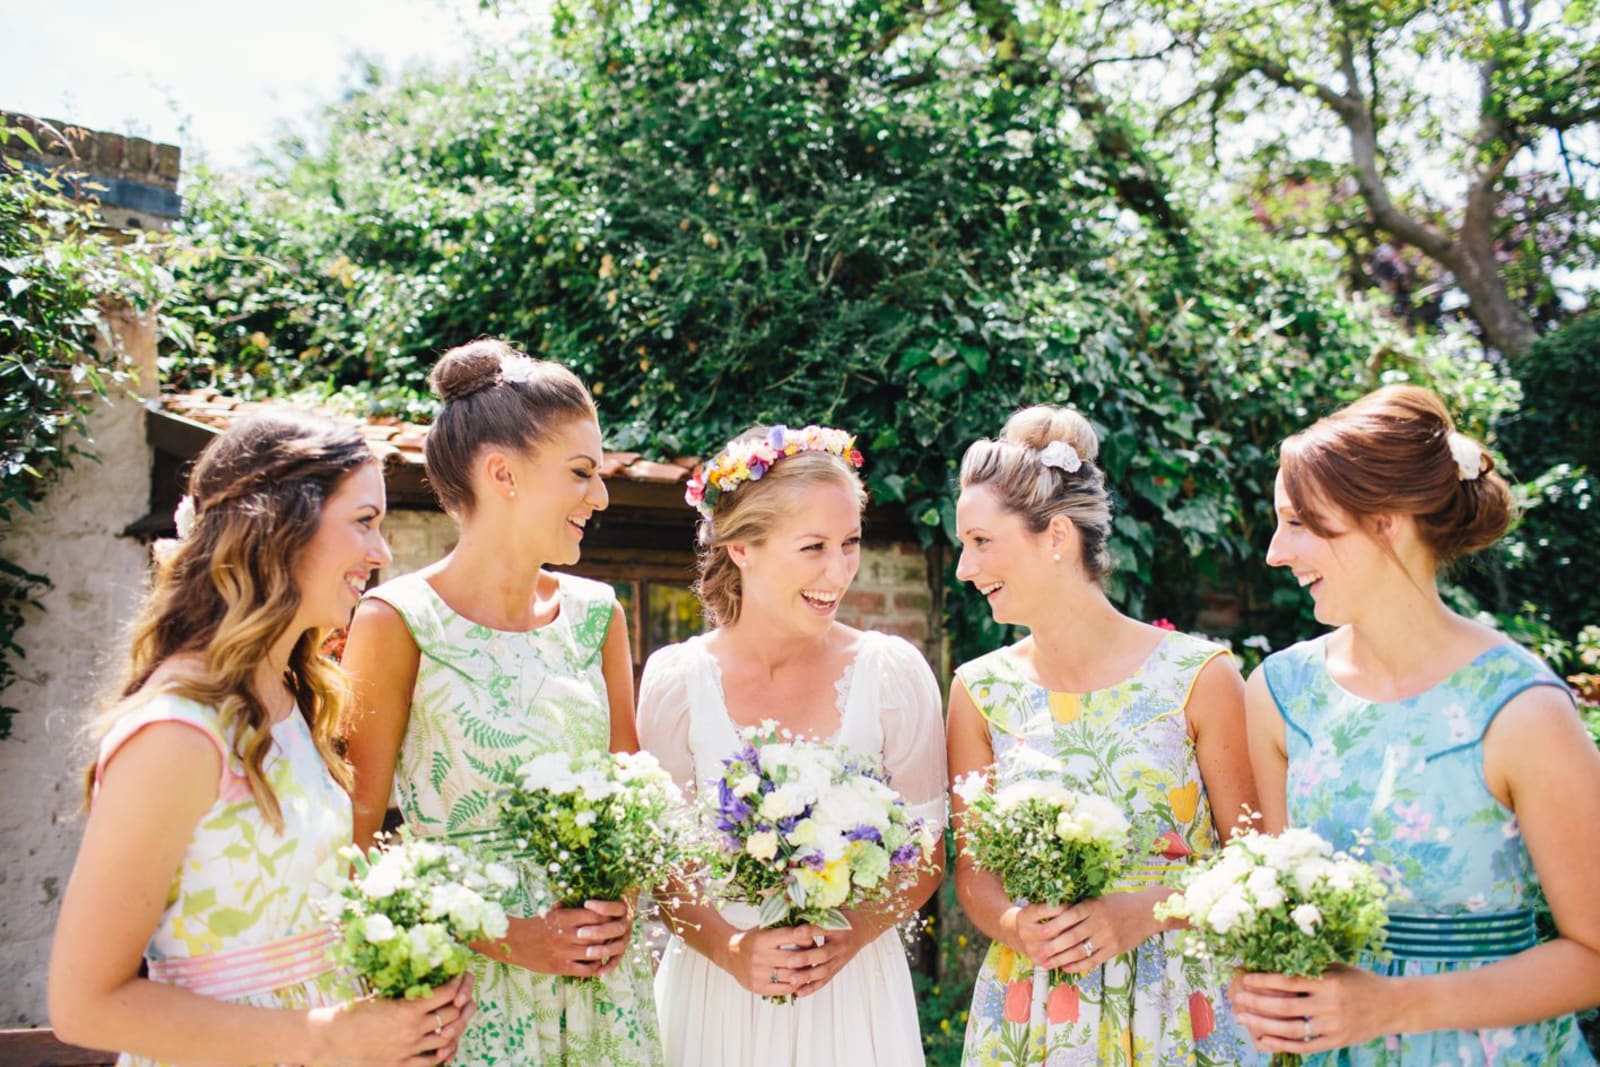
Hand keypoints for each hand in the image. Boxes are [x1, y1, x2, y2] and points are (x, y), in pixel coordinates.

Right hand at [312, 973, 475, 1066]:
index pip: (447, 994)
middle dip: (461, 1005)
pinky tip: (443, 1047)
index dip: (457, 984)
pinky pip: (430, 1061)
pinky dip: (441, 1053)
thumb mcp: (382, 996)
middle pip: (452, 1016)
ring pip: (446, 1039)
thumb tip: (426, 982)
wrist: (330, 1040)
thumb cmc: (352, 1013)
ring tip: (455, 1022)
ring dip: (454, 1029)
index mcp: (408, 1008)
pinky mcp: (400, 1065)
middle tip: (462, 999)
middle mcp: (413, 1029)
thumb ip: (406, 994)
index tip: (458, 978)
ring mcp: (408, 1049)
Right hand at [479, 900, 631, 978]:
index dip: (608, 916)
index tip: (613, 916)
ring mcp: (563, 953)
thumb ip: (570, 906)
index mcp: (564, 918)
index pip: (596, 915)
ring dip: (604, 950)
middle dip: (609, 933)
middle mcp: (565, 935)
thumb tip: (590, 897)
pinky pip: (586, 969)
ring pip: (594, 952)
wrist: (515, 943)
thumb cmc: (537, 925)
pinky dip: (595, 966)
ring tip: (608, 947)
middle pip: (598, 934)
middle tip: (616, 932)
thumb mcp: (552, 912)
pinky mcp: (561, 968)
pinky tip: (597, 961)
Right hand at [721, 924, 843, 997]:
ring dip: (805, 973)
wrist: (729, 954)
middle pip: (794, 958)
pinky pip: (783, 989)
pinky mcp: (757, 987)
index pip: (791, 935)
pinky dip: (795, 985)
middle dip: (810, 957)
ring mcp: (758, 973)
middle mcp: (759, 956)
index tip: (815, 937)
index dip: (807, 936)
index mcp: (762, 938)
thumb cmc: (753, 939)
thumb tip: (811, 922)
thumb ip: (784, 926)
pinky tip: (801, 980)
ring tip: (812, 968)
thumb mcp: (764, 928)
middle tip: (818, 955)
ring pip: (791, 976)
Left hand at [788, 920, 871, 997]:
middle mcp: (841, 945)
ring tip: (792, 980)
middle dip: (806, 959)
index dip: (809, 930)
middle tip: (789, 962)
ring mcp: (840, 959)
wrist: (862, 929)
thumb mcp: (833, 912)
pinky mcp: (838, 968)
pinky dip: (812, 988)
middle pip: (824, 954)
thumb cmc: (842, 917)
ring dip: (808, 977)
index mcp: (839, 928)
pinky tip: (799, 993)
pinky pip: (825, 980)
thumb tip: (791, 909)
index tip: (795, 932)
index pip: (823, 929)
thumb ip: (815, 913)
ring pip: (824, 971)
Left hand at [1001, 890, 1162, 972]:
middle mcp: (1100, 922)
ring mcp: (1108, 937)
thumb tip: (1055, 913)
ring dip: (1062, 959)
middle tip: (1038, 953)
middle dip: (1053, 947)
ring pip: (1081, 951)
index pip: (1070, 917)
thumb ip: (1081, 907)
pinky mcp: (1114, 949)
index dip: (1054, 925)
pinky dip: (1078, 965)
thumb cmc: (1119, 903)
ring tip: (1047, 964)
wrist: (1147, 912)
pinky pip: (1093, 960)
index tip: (1040, 933)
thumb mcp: (1099, 899)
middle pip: (1072, 937)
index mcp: (1094, 906)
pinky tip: (1066, 968)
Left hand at [1228, 966, 1398, 1053]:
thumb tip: (1272, 958)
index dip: (1264, 981)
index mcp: (1329, 982)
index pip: (1290, 982)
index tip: (1245, 979)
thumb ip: (1309, 966)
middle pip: (1285, 1008)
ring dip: (1263, 1025)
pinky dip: (1281, 1044)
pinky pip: (1304, 1046)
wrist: (1393, 1005)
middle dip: (1257, 1004)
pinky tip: (1263, 1039)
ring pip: (1291, 1029)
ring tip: (1243, 1018)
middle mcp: (1330, 1005)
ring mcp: (1333, 1027)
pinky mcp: (1336, 1042)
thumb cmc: (1359, 981)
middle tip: (1237, 999)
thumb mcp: (1336, 967)